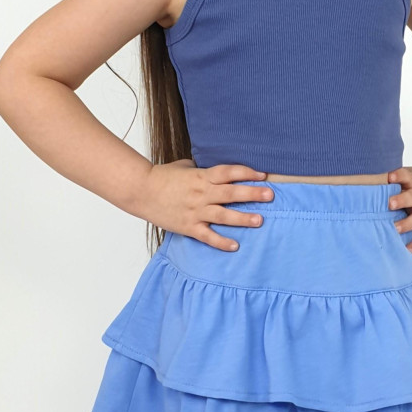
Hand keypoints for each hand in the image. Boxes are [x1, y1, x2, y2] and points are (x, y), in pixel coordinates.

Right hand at [142, 160, 274, 250]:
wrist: (140, 190)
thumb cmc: (161, 176)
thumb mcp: (184, 166)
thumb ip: (201, 169)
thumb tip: (216, 171)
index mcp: (201, 176)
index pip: (228, 172)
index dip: (247, 173)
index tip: (263, 176)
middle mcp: (201, 193)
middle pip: (231, 193)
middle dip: (252, 194)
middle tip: (270, 195)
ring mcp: (195, 211)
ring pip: (223, 215)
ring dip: (242, 218)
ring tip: (260, 220)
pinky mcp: (188, 226)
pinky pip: (208, 236)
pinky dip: (221, 242)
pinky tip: (235, 246)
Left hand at [386, 163, 411, 252]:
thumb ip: (395, 181)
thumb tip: (366, 185)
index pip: (406, 176)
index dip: (398, 176)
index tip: (390, 177)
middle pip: (411, 198)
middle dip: (401, 201)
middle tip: (390, 204)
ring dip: (407, 224)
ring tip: (395, 229)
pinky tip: (407, 250)